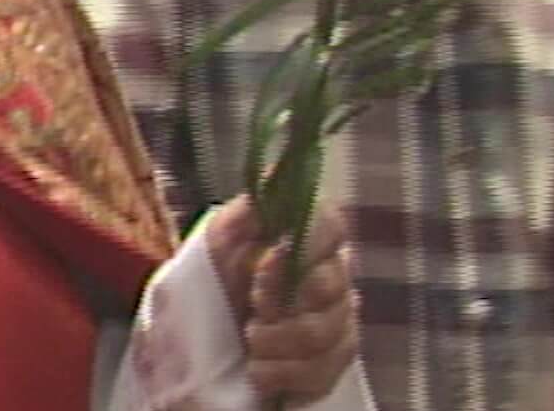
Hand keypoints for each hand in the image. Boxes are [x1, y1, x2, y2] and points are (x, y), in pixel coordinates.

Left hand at [206, 196, 358, 403]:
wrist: (213, 332)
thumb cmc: (223, 276)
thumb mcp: (223, 235)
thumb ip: (249, 209)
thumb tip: (272, 181)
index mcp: (311, 238)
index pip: (332, 225)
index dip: (304, 243)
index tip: (270, 257)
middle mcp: (336, 277)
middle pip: (328, 286)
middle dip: (277, 298)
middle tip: (252, 302)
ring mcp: (340, 322)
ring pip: (320, 333)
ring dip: (271, 338)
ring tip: (250, 336)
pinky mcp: (333, 363)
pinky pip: (317, 372)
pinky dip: (276, 372)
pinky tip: (257, 366)